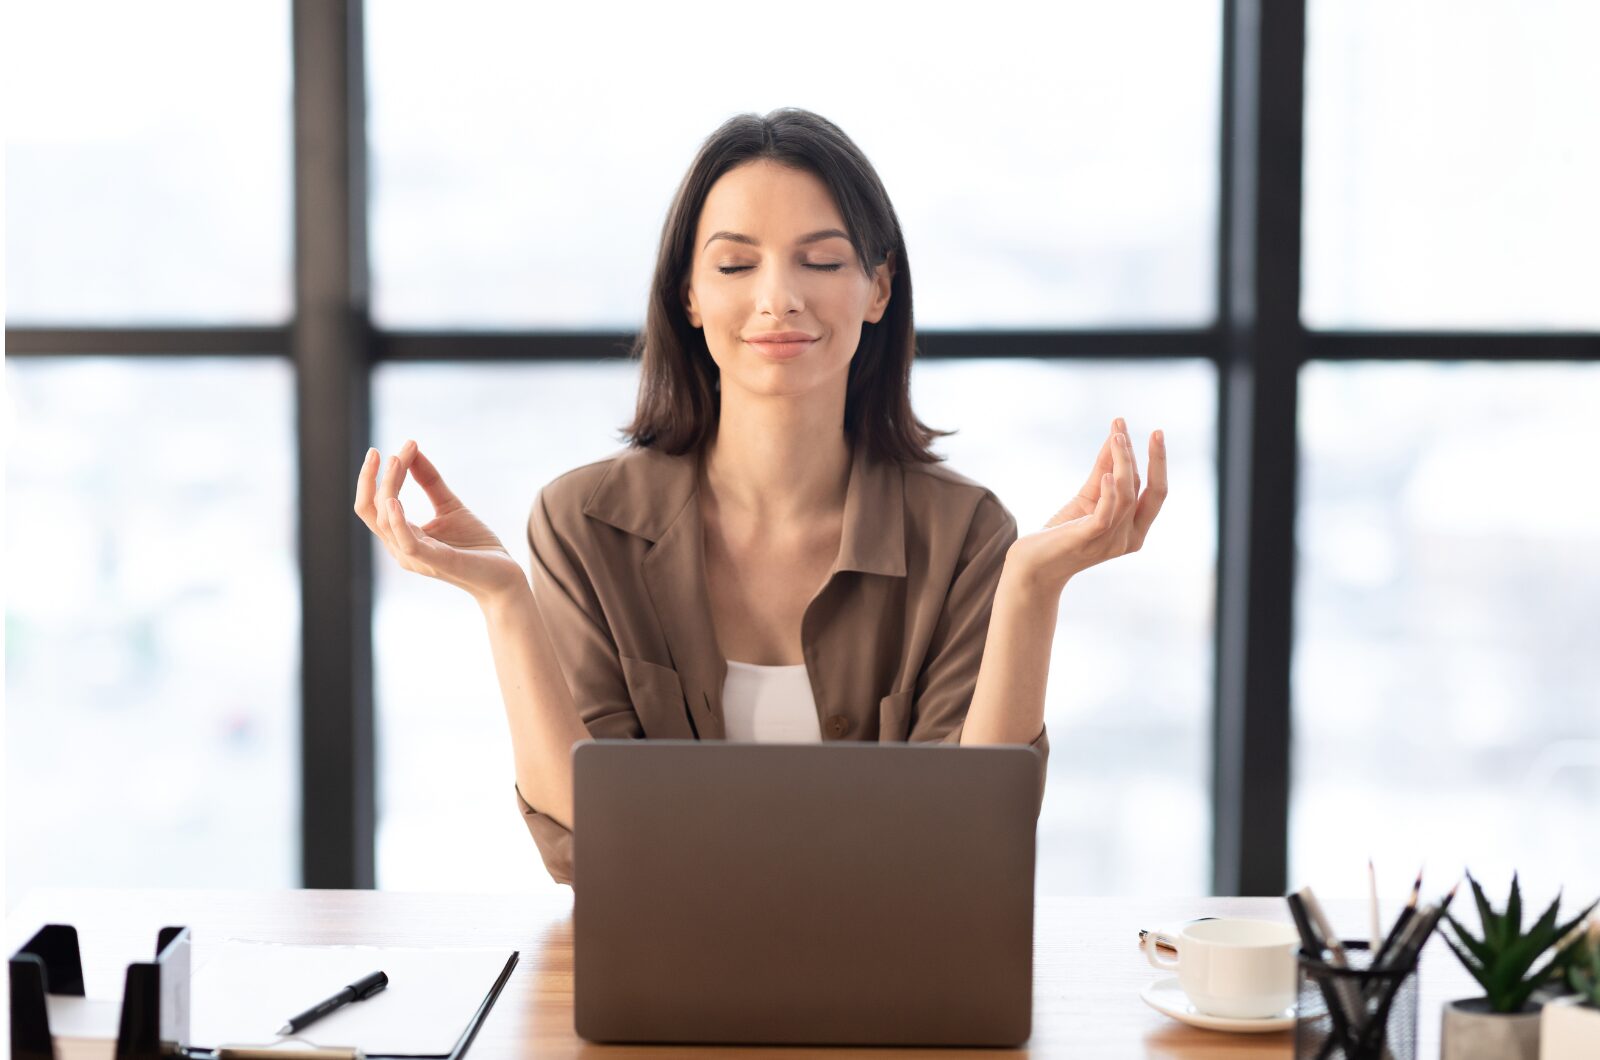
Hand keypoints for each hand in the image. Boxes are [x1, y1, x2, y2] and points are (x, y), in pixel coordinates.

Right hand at [353, 439, 526, 604]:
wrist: (503, 576)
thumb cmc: (475, 546)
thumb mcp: (450, 506)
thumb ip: (430, 481)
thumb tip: (411, 449)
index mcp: (402, 535)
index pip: (376, 504)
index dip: (381, 475)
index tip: (401, 446)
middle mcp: (402, 548)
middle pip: (372, 511)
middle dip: (370, 479)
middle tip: (377, 451)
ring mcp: (416, 557)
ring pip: (385, 522)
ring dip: (388, 487)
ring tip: (398, 460)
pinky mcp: (436, 562)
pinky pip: (407, 543)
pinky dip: (398, 521)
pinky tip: (395, 500)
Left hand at [1005, 417, 1167, 592]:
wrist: (1033, 566)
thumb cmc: (1061, 532)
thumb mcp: (1088, 498)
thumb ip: (1103, 471)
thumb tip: (1116, 437)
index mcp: (1135, 530)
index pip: (1156, 493)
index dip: (1158, 462)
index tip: (1156, 433)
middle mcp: (1129, 539)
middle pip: (1150, 493)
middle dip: (1155, 460)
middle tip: (1156, 432)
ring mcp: (1110, 542)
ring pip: (1127, 496)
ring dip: (1123, 463)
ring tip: (1117, 437)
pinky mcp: (1088, 539)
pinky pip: (1105, 515)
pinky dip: (1108, 493)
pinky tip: (1106, 473)